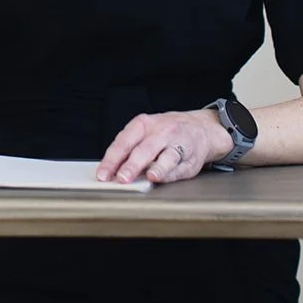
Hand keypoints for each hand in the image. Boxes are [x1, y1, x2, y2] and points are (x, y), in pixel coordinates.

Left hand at [96, 109, 233, 183]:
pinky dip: (171, 174)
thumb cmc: (165, 132)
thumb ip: (129, 149)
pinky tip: (163, 178)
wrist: (199, 128)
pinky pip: (180, 166)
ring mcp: (178, 143)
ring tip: (150, 177)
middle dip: (132, 165)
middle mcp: (161, 132)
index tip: (103, 175)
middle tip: (122, 178)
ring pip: (167, 156)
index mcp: (143, 124)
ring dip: (158, 168)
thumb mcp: (145, 132)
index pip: (123, 142)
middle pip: (144, 149)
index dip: (112, 160)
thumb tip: (111, 172)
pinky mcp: (190, 157)